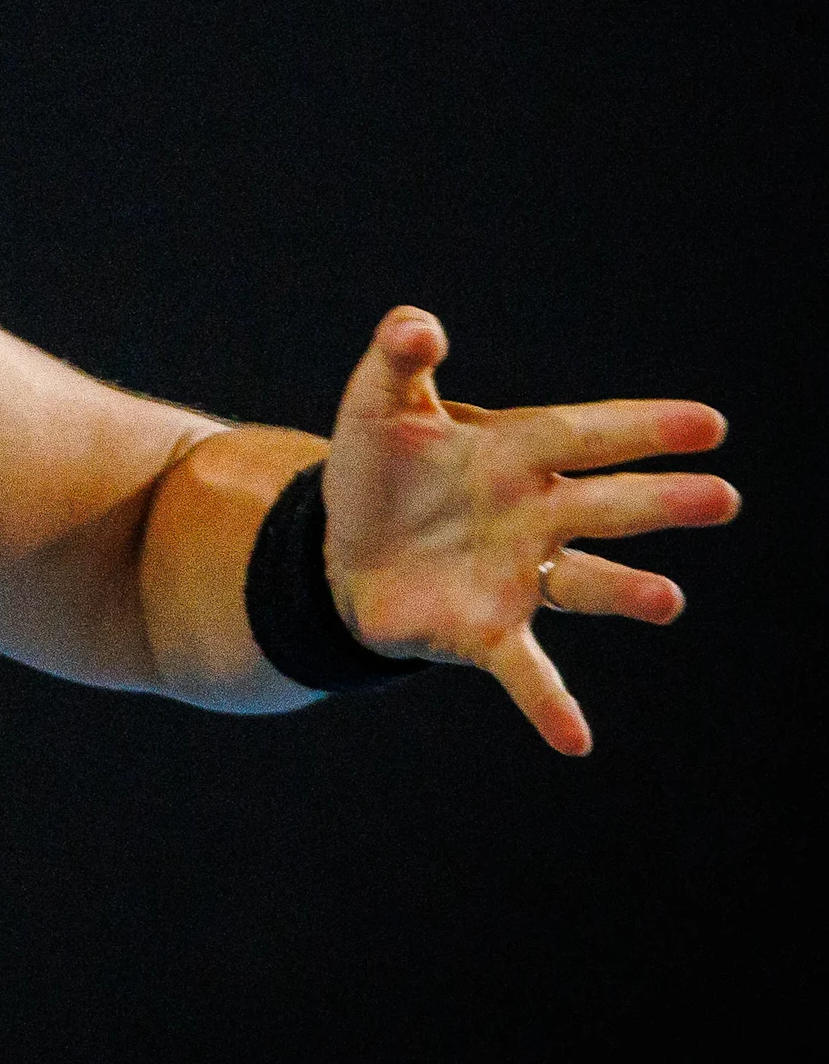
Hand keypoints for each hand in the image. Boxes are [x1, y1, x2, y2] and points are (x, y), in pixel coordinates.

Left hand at [321, 306, 738, 754]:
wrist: (339, 547)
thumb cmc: (378, 470)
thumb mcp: (378, 405)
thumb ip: (398, 359)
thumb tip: (415, 323)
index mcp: (517, 451)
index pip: (587, 432)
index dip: (644, 427)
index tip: (709, 424)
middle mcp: (535, 514)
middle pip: (605, 505)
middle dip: (661, 501)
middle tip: (724, 498)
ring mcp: (518, 574)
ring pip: (585, 583)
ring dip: (625, 592)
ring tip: (667, 602)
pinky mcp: (485, 629)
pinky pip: (525, 670)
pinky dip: (549, 704)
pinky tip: (575, 740)